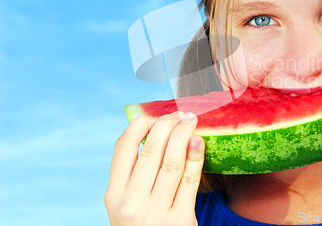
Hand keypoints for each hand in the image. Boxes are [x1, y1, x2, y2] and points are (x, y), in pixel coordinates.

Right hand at [104, 111, 204, 225]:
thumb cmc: (142, 225)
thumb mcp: (127, 205)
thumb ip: (134, 175)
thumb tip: (153, 132)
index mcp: (114, 195)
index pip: (123, 147)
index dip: (141, 125)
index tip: (155, 116)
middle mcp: (132, 202)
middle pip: (151, 150)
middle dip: (167, 124)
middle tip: (180, 114)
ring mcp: (156, 212)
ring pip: (172, 161)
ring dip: (184, 134)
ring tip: (191, 120)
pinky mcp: (180, 219)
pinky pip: (190, 179)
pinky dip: (195, 156)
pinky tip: (198, 141)